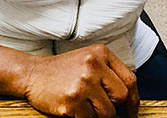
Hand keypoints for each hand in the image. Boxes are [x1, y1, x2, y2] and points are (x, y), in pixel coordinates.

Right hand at [22, 44, 138, 117]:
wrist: (32, 74)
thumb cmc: (62, 70)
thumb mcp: (88, 60)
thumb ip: (109, 72)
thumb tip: (130, 99)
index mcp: (100, 53)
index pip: (130, 80)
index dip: (134, 99)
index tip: (131, 110)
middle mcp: (93, 66)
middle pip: (122, 97)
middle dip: (116, 109)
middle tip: (105, 110)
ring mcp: (82, 84)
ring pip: (107, 112)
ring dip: (98, 115)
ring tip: (84, 104)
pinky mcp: (72, 101)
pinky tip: (73, 108)